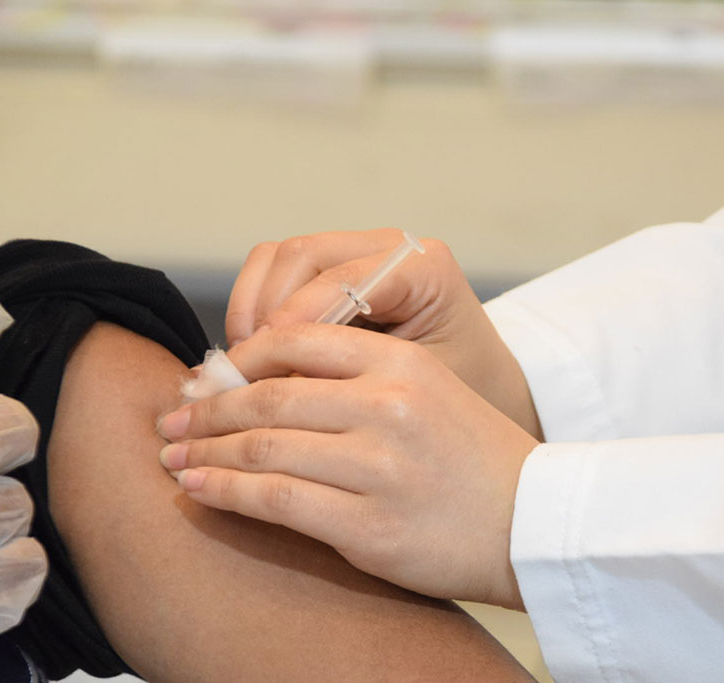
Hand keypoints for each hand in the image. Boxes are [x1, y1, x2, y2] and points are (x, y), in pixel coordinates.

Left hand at [158, 323, 538, 609]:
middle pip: (268, 396)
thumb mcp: (429, 393)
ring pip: (262, 447)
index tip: (209, 379)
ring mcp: (378, 466)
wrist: (534, 525)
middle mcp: (388, 406)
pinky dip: (225, 492)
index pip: (296, 341)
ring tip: (173, 456)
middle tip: (171, 419)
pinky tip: (198, 488)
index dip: (238, 361)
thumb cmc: (475, 460)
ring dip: (204, 451)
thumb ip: (357, 381)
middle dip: (207, 409)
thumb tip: (266, 385)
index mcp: (402, 365)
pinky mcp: (368, 525)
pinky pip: (274, 500)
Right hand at [225, 229, 541, 437]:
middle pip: (302, 255)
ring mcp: (360, 253)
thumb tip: (271, 386)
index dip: (295, 318)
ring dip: (251, 309)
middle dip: (263, 312)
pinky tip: (251, 357)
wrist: (481, 395)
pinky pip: (277, 273)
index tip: (265, 363)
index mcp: (425, 271)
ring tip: (242, 366)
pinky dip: (254, 309)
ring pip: (279, 258)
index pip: (343, 278)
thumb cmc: (458, 402)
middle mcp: (392, 249)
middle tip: (242, 370)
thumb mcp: (410, 395)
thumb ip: (348, 381)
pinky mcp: (334, 270)